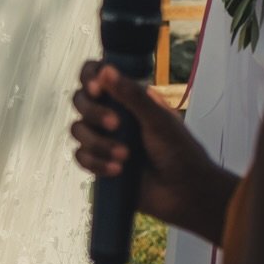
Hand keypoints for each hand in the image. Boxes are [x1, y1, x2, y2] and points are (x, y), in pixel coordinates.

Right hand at [71, 61, 233, 240]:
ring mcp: (104, 138)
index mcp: (127, 97)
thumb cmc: (178, 151)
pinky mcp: (100, 163)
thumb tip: (106, 69)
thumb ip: (132, 95)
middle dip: (94, 113)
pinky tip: (117, 170)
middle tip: (115, 125)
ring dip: (98, 143)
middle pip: (81, 101)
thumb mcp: (159, 120)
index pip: (96, 75)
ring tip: (125, 156)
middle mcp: (111, 113)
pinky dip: (96, 163)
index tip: (97, 89)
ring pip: (78, 130)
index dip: (89, 77)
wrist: (185, 194)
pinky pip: (81, 157)